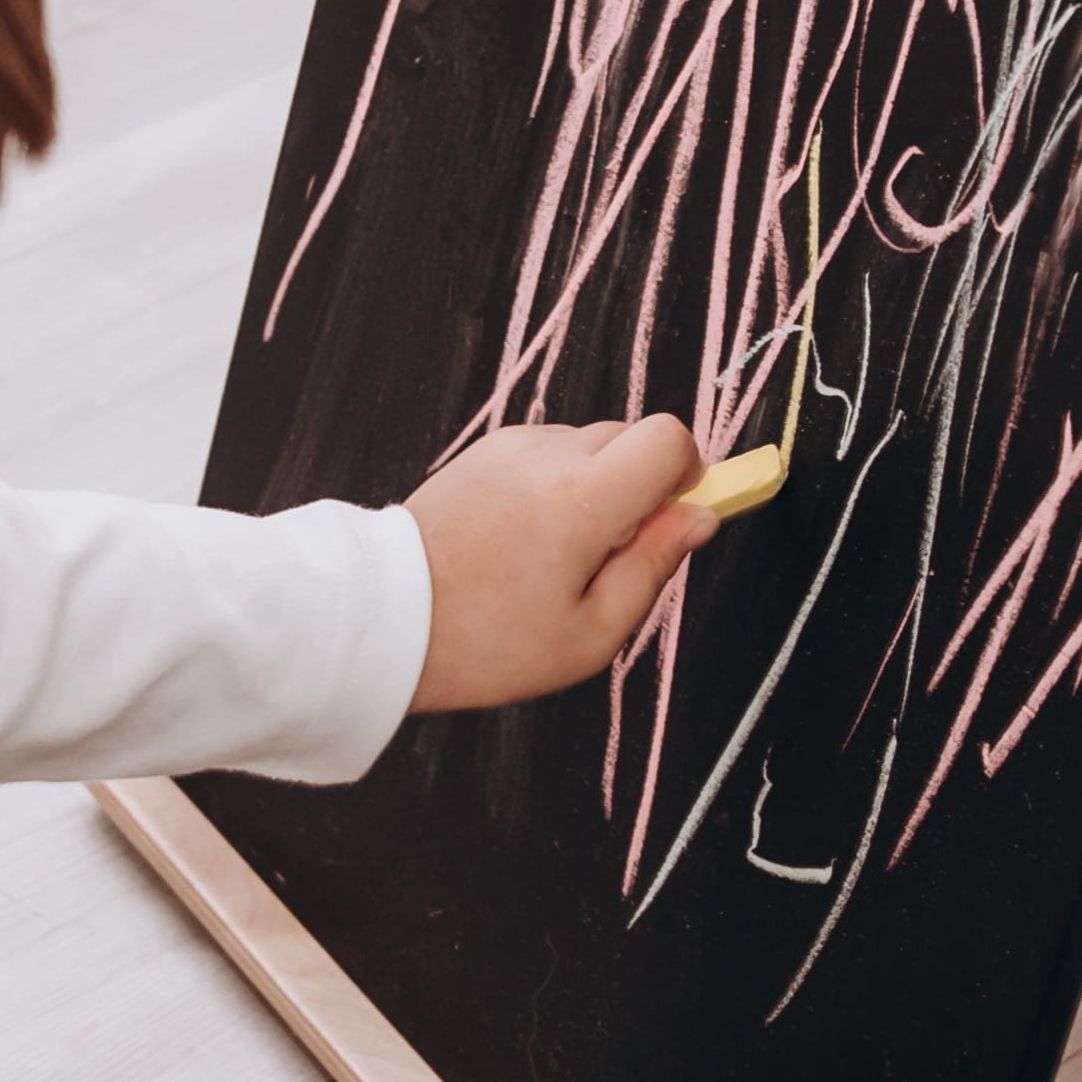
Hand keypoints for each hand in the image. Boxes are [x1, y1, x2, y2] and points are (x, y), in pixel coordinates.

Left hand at [405, 417, 714, 710]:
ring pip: (587, 445)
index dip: (688, 474)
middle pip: (631, 438)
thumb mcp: (590, 634)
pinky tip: (523, 540)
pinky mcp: (481, 452)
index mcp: (583, 497)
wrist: (383, 620)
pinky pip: (545, 454)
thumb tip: (698, 518)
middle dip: (638, 488)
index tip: (674, 519)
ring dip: (593, 488)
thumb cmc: (486, 643)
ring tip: (553, 557)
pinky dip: (553, 486)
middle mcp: (547, 453)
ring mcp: (508, 446)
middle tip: (605, 558)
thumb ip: (654, 567)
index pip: (669, 438)